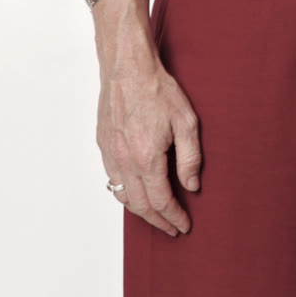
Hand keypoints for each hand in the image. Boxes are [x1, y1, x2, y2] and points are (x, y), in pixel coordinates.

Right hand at [97, 53, 202, 235]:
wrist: (128, 68)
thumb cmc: (158, 90)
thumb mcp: (186, 122)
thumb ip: (190, 158)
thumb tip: (192, 186)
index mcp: (147, 158)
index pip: (161, 201)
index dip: (174, 217)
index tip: (183, 225)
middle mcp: (125, 161)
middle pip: (140, 205)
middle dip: (158, 221)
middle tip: (171, 228)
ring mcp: (111, 154)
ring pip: (123, 196)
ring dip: (140, 210)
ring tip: (156, 215)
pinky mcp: (103, 145)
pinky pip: (112, 179)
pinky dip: (125, 193)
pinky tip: (136, 192)